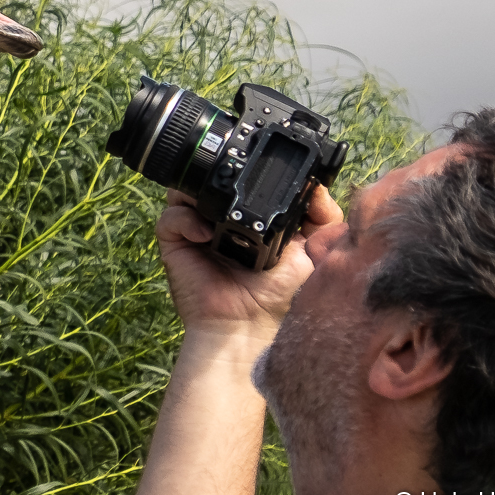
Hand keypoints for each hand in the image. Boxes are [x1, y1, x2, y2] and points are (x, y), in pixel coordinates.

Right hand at [155, 185, 342, 339]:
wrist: (246, 326)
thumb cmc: (278, 295)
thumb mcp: (313, 251)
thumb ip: (324, 219)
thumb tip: (317, 186)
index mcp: (247, 216)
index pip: (239, 180)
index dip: (246, 168)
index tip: (263, 169)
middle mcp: (217, 219)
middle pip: (207, 178)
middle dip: (217, 173)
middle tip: (236, 184)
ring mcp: (193, 230)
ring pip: (182, 190)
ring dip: (197, 191)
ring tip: (217, 207)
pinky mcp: (174, 244)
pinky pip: (170, 217)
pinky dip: (185, 219)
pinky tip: (205, 234)